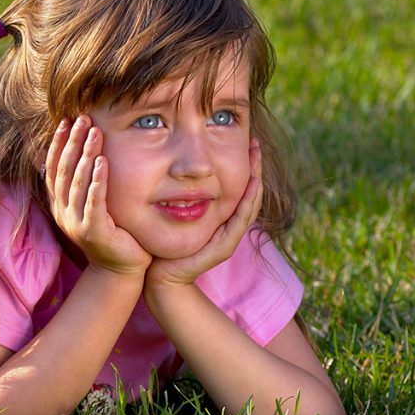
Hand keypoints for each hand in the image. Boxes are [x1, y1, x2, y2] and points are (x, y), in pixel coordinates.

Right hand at [45, 116, 151, 275]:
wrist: (120, 270)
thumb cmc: (111, 233)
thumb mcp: (91, 206)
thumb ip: (83, 184)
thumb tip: (79, 153)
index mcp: (59, 204)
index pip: (53, 168)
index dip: (59, 144)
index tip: (67, 121)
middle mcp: (62, 212)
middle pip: (64, 171)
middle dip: (73, 142)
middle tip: (83, 118)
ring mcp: (75, 223)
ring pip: (77, 183)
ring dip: (85, 155)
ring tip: (95, 132)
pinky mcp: (93, 231)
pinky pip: (93, 202)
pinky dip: (97, 181)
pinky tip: (102, 162)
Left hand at [146, 138, 263, 287]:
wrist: (158, 275)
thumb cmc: (161, 241)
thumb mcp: (171, 209)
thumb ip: (175, 191)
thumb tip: (170, 163)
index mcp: (218, 216)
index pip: (236, 185)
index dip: (242, 164)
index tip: (245, 139)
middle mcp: (227, 225)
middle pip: (248, 191)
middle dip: (253, 166)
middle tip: (255, 142)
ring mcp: (228, 236)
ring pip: (249, 204)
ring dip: (255, 179)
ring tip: (256, 156)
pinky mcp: (223, 247)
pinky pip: (240, 221)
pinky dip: (248, 202)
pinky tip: (252, 184)